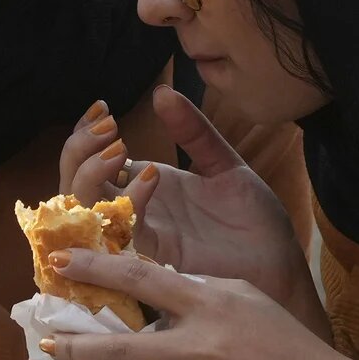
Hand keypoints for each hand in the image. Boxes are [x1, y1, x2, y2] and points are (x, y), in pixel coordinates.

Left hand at [47, 250, 358, 359]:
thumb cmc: (287, 342)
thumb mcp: (247, 298)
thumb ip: (203, 289)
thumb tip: (160, 281)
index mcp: (207, 303)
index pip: (140, 280)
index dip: (95, 270)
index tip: (58, 266)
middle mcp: (196, 343)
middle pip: (119, 345)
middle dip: (75, 347)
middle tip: (48, 347)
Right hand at [59, 86, 322, 335]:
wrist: (283, 267)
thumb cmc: (255, 224)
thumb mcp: (224, 165)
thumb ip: (194, 132)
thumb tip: (162, 92)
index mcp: (143, 191)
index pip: (91, 163)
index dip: (85, 137)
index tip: (103, 108)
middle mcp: (132, 217)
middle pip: (75, 188)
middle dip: (79, 153)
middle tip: (108, 128)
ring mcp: (139, 241)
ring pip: (85, 214)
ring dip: (91, 177)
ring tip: (119, 148)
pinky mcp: (154, 263)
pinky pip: (122, 236)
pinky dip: (130, 203)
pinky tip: (151, 177)